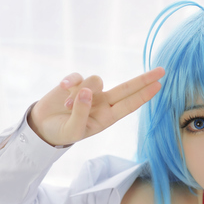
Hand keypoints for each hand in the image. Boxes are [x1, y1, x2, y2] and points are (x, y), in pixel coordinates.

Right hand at [28, 67, 164, 145]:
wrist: (42, 127)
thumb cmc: (62, 132)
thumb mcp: (73, 130)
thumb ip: (81, 112)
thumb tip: (86, 91)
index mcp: (107, 117)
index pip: (129, 105)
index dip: (144, 95)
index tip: (159, 85)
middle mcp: (102, 103)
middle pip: (126, 88)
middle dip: (143, 79)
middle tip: (162, 70)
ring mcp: (89, 91)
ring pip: (96, 80)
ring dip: (81, 93)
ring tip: (67, 108)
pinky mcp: (74, 83)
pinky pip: (78, 76)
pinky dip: (71, 81)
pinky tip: (63, 87)